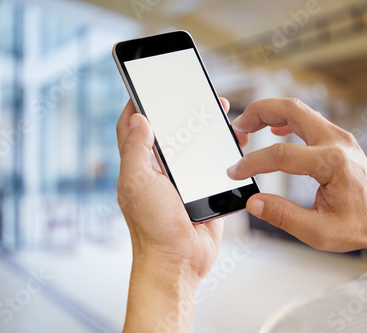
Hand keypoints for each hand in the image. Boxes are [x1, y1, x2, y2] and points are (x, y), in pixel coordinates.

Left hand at [116, 97, 245, 331]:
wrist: (179, 261)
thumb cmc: (152, 226)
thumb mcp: (138, 183)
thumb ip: (136, 150)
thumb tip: (138, 118)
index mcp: (140, 166)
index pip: (132, 129)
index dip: (136, 106)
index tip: (144, 86)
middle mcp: (159, 171)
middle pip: (168, 133)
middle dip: (178, 112)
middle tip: (191, 92)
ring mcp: (183, 180)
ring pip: (193, 147)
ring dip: (204, 128)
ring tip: (217, 110)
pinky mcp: (204, 190)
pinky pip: (214, 165)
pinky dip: (223, 151)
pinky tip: (234, 140)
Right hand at [227, 98, 366, 258]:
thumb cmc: (363, 225)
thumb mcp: (319, 231)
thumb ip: (283, 216)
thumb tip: (254, 202)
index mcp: (332, 163)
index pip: (281, 154)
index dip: (252, 162)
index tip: (236, 172)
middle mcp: (337, 142)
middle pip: (291, 110)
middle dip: (258, 112)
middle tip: (238, 126)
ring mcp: (339, 138)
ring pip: (299, 110)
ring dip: (270, 113)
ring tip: (248, 125)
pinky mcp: (338, 141)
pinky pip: (307, 120)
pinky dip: (285, 120)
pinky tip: (273, 130)